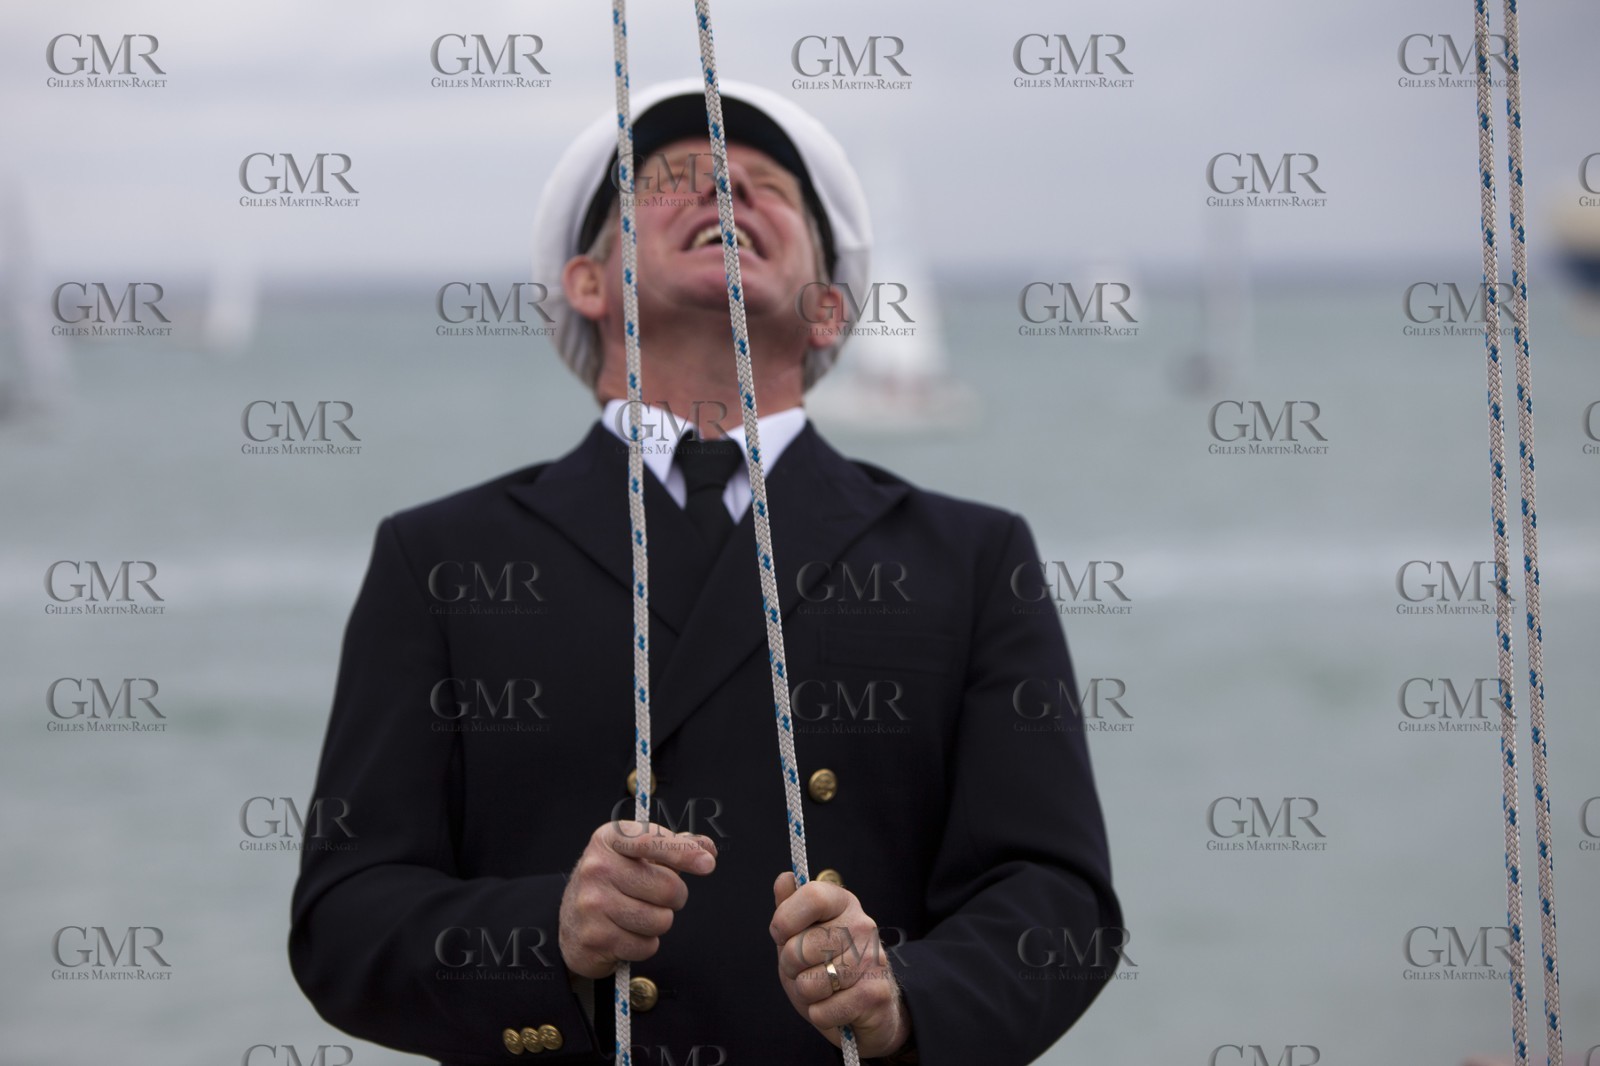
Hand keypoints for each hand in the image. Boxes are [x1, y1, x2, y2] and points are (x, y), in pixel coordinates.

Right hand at [558, 820, 717, 978]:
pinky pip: (647, 946)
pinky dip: (645, 944)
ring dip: (659, 921)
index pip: (651, 840)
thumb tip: (707, 849)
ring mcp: (592, 904)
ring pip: (661, 920)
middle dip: (674, 896)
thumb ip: (674, 847)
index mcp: (609, 839)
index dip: (683, 852)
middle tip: (658, 897)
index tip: (707, 864)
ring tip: (639, 914)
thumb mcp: (637, 854)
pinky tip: (626, 934)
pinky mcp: (595, 938)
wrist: (570, 921)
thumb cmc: (613, 882)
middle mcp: (597, 868)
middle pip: (668, 887)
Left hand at [769, 872, 911, 1057]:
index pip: (812, 896)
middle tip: (804, 970)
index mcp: (844, 904)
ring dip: (806, 994)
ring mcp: (872, 959)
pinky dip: (820, 1015)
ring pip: (809, 983)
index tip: (782, 935)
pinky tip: (835, 1007)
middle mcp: (862, 926)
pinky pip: (822, 1010)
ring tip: (823, 989)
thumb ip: (790, 908)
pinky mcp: (875, 994)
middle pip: (801, 947)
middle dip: (790, 967)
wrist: (869, 1008)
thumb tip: (785, 878)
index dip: (785, 919)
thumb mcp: (803, 936)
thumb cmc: (829, 967)